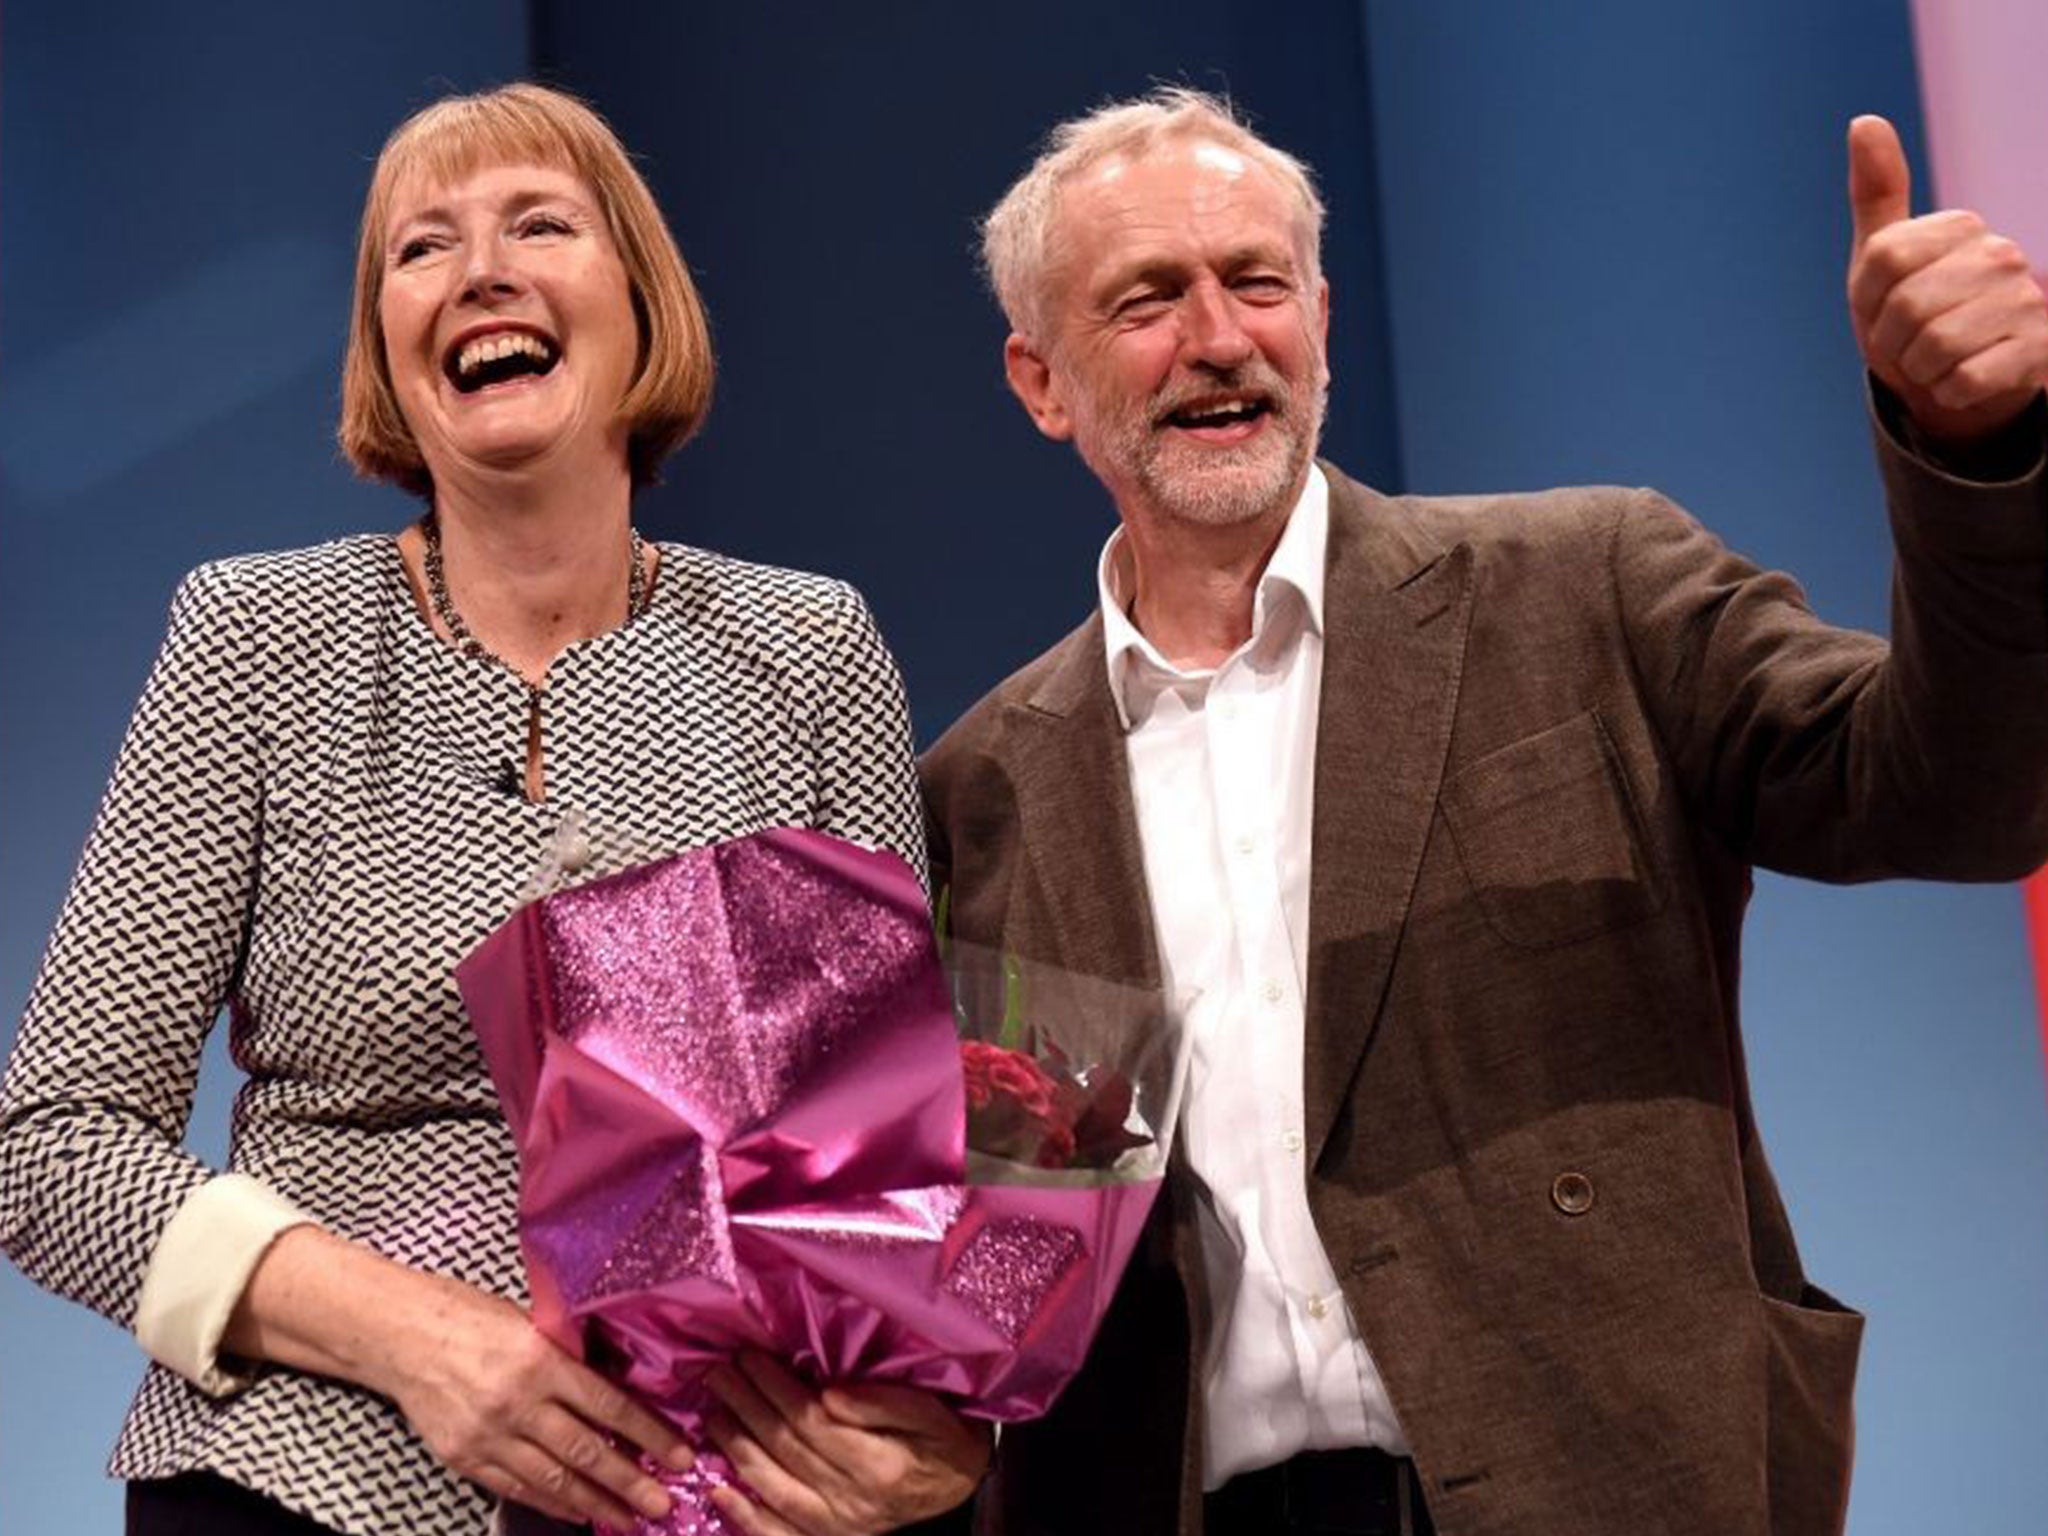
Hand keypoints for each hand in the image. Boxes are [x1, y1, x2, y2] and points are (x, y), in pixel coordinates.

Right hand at [225, 1228, 689, 1528]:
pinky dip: (552, 1503)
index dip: (650, 1435)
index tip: (682, 1455)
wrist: (400, 1335)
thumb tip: (621, 1385)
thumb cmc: (470, 1316)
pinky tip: (579, 1513)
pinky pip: (518, 1488)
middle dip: (631, 1482)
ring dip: (596, 1503)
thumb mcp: (531, 1323)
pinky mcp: (465, 1458)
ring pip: (553, 1480)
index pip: (608, 1406)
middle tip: (665, 1503)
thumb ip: (570, 1357)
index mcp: (540, 1360)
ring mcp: (489, 1436)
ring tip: (629, 1519)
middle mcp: (517, 1402)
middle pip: (586, 1453)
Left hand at [703, 1353, 990, 1534]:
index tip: (750, 1358)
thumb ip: (882, 1401)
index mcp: (880, 1465)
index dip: (775, 1389)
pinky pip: (779, 1533)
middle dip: (747, 1407)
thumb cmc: (944, 1436)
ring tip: (712, 1413)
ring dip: (736, 1449)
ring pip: (774, 1487)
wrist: (962, 1484)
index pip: (811, 1421)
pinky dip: (745, 1517)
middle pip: (786, 1449)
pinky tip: (718, 1492)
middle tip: (717, 1374)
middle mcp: (853, 1501)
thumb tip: (829, 1393)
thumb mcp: (928, 1409)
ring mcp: (838, 1525)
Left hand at [1846, 114, 2047, 445]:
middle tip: (1912, 343)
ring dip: (1921, 370)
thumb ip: (1877, 192)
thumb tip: (1863, 121)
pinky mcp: (2041, 350)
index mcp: (1962, 228)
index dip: (1869, 300)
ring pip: (1935, 349)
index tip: (1886, 307)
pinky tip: (1965, 380)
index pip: (1882, 261)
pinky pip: (1965, 382)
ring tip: (1938, 361)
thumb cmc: (1913, 314)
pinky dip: (1950, 392)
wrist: (1955, 378)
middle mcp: (2003, 255)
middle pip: (1906, 309)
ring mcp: (2028, 301)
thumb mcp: (1881, 260)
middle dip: (1893, 341)